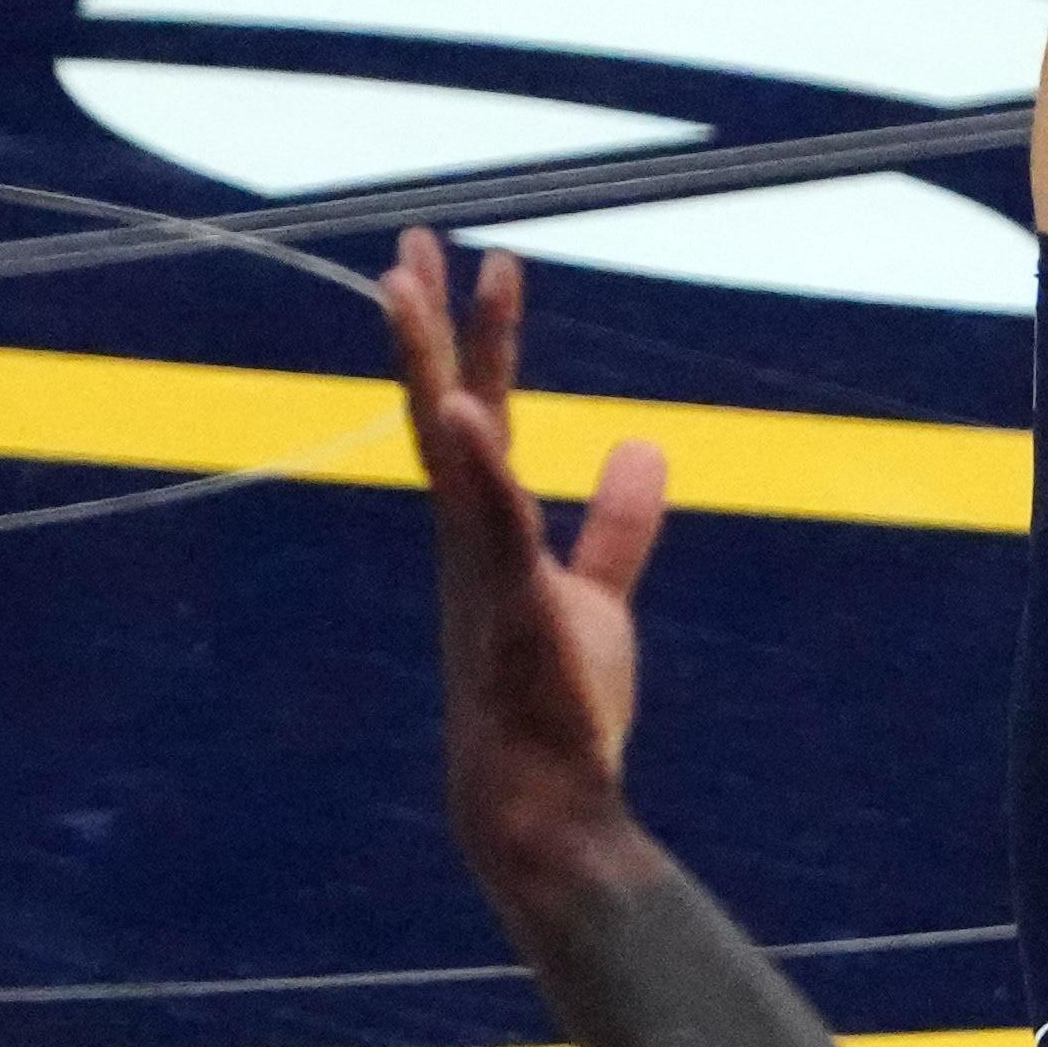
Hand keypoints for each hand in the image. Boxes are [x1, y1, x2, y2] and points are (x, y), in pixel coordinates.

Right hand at [381, 232, 668, 879]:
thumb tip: (643, 443)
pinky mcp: (504, 607)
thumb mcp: (596, 596)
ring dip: (424, 365)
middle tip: (410, 241)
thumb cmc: (556, 708)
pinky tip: (465, 405)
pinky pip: (488, 523)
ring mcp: (476, 570)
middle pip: (439, 411)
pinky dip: (478, 464)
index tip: (487, 261)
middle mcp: (465, 539)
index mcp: (484, 531)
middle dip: (428, 326)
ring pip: (443, 449)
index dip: (484, 338)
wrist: (540, 805)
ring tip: (404, 286)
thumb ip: (616, 524)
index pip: (480, 413)